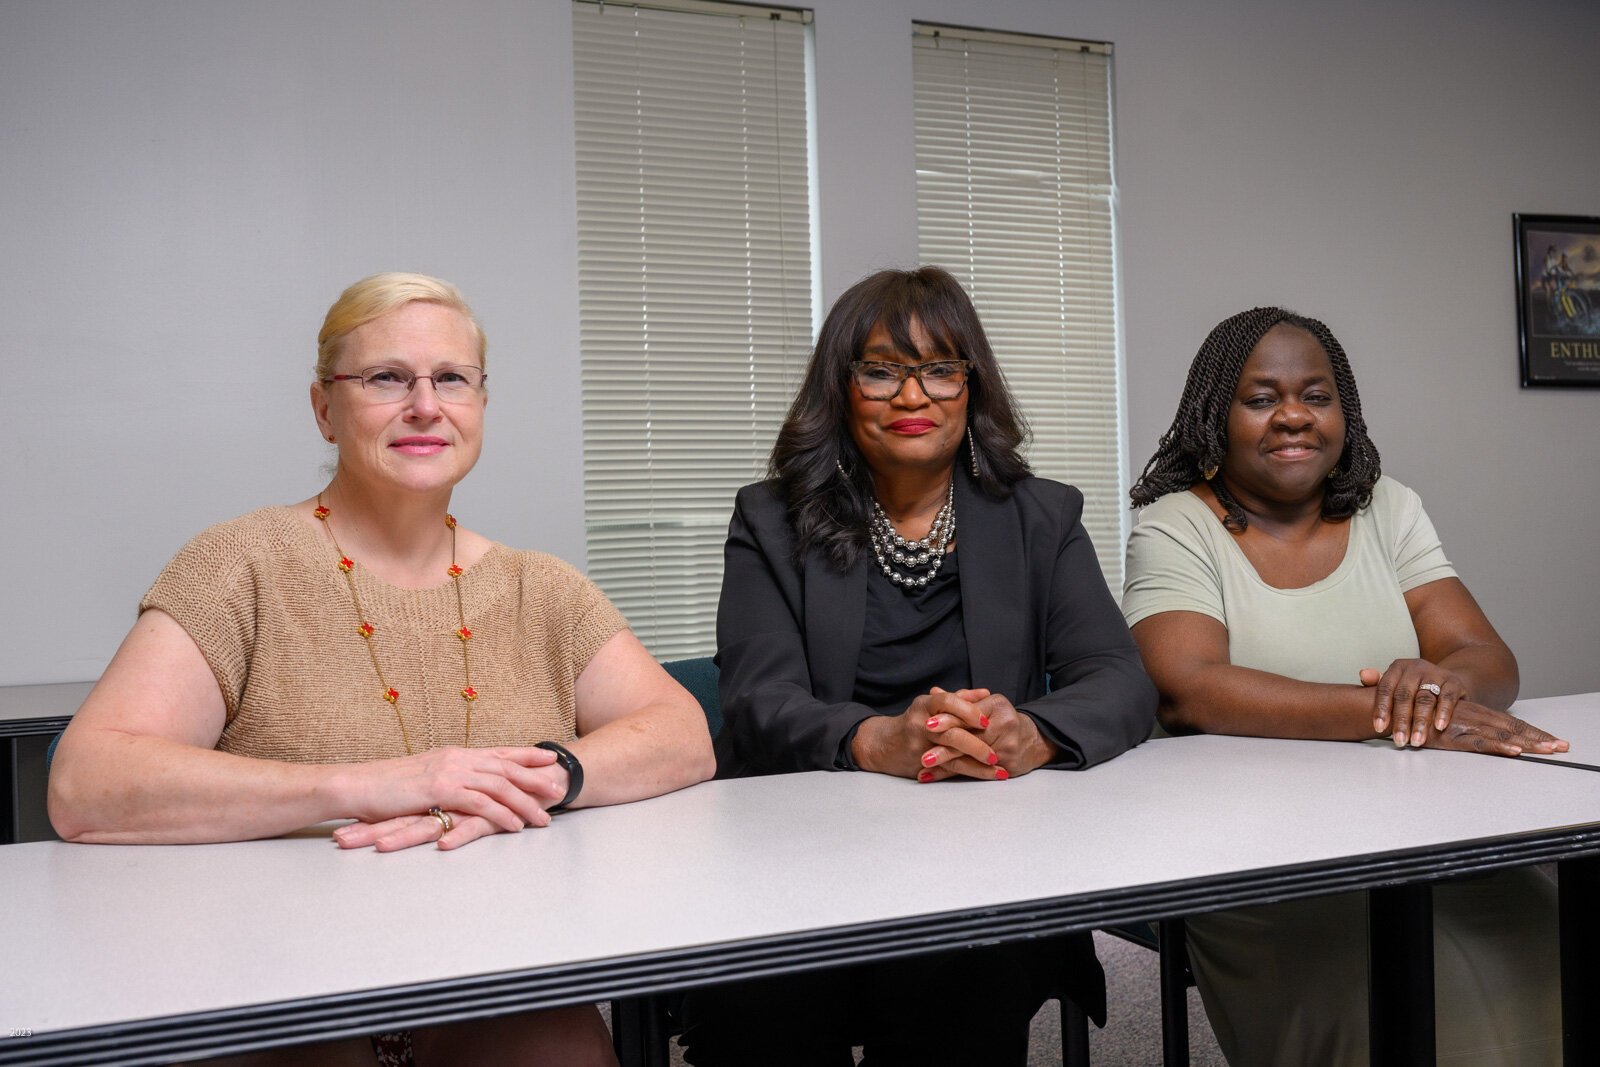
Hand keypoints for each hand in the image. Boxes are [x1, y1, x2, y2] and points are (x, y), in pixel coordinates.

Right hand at [332, 746, 565, 851]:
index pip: (498, 752)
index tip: (549, 758)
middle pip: (505, 767)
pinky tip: (515, 826)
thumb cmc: (383, 786)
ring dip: (524, 802)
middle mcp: (456, 758)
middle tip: (559, 788)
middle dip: (535, 778)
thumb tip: (461, 786)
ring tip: (544, 817)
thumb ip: (445, 778)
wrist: (356, 784)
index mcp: (454, 754)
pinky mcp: (440, 789)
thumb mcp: (421, 776)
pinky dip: (501, 815)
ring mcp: (450, 772)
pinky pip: (480, 803)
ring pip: (499, 785)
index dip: (525, 755)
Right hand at [851, 688, 996, 779]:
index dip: (968, 710)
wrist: (882, 745)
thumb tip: (985, 693)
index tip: (986, 721)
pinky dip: (969, 773)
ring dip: (977, 765)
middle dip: (976, 744)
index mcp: (925, 704)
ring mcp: (918, 745)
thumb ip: (958, 699)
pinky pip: (948, 770)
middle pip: (951, 732)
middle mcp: (920, 723)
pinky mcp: (918, 763)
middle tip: (995, 753)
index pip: (947, 701)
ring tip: (998, 769)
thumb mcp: (931, 706)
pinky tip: (986, 776)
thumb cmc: (913, 722)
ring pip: (951, 755)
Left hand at [922, 691, 1057, 781]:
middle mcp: (1005, 724)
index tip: (927, 725)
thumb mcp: (984, 705)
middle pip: (969, 739)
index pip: (967, 714)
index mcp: (997, 705)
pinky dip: (956, 777)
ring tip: (925, 771)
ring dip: (946, 767)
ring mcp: (1009, 747)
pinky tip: (938, 779)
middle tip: (923, 756)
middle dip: (944, 749)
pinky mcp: (1010, 766)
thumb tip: (933, 692)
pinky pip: (978, 774)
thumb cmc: (1001, 721)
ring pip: (972, 759)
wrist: (1033, 740)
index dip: (947, 720)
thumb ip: (959, 701)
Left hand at [1360, 660, 1469, 747]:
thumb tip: (1363, 675)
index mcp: (1397, 668)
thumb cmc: (1414, 685)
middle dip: (1401, 721)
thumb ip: (1377, 682)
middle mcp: (1416, 668)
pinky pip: (1447, 697)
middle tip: (1399, 741)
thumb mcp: (1396, 681)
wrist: (1447, 679)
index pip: (1385, 688)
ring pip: (1425, 699)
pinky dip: (1443, 712)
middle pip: (1404, 696)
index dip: (1381, 709)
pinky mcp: (1453, 683)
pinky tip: (1439, 727)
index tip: (1379, 728)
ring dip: (1420, 721)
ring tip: (1417, 740)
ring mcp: (1436, 674)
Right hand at [1418, 701, 1568, 758]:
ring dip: (1527, 744)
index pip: (1512, 723)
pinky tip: (1514, 752)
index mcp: (1476, 714)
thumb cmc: (1416, 718)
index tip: (1554, 741)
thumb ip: (1463, 727)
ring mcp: (1464, 726)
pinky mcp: (1451, 737)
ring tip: (1547, 751)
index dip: (1534, 732)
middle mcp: (1474, 717)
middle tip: (1563, 746)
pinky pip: (1479, 743)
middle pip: (1514, 728)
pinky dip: (1498, 748)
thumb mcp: (1445, 722)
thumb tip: (1482, 736)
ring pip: (1503, 735)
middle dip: (1540, 738)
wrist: (1391, 710)